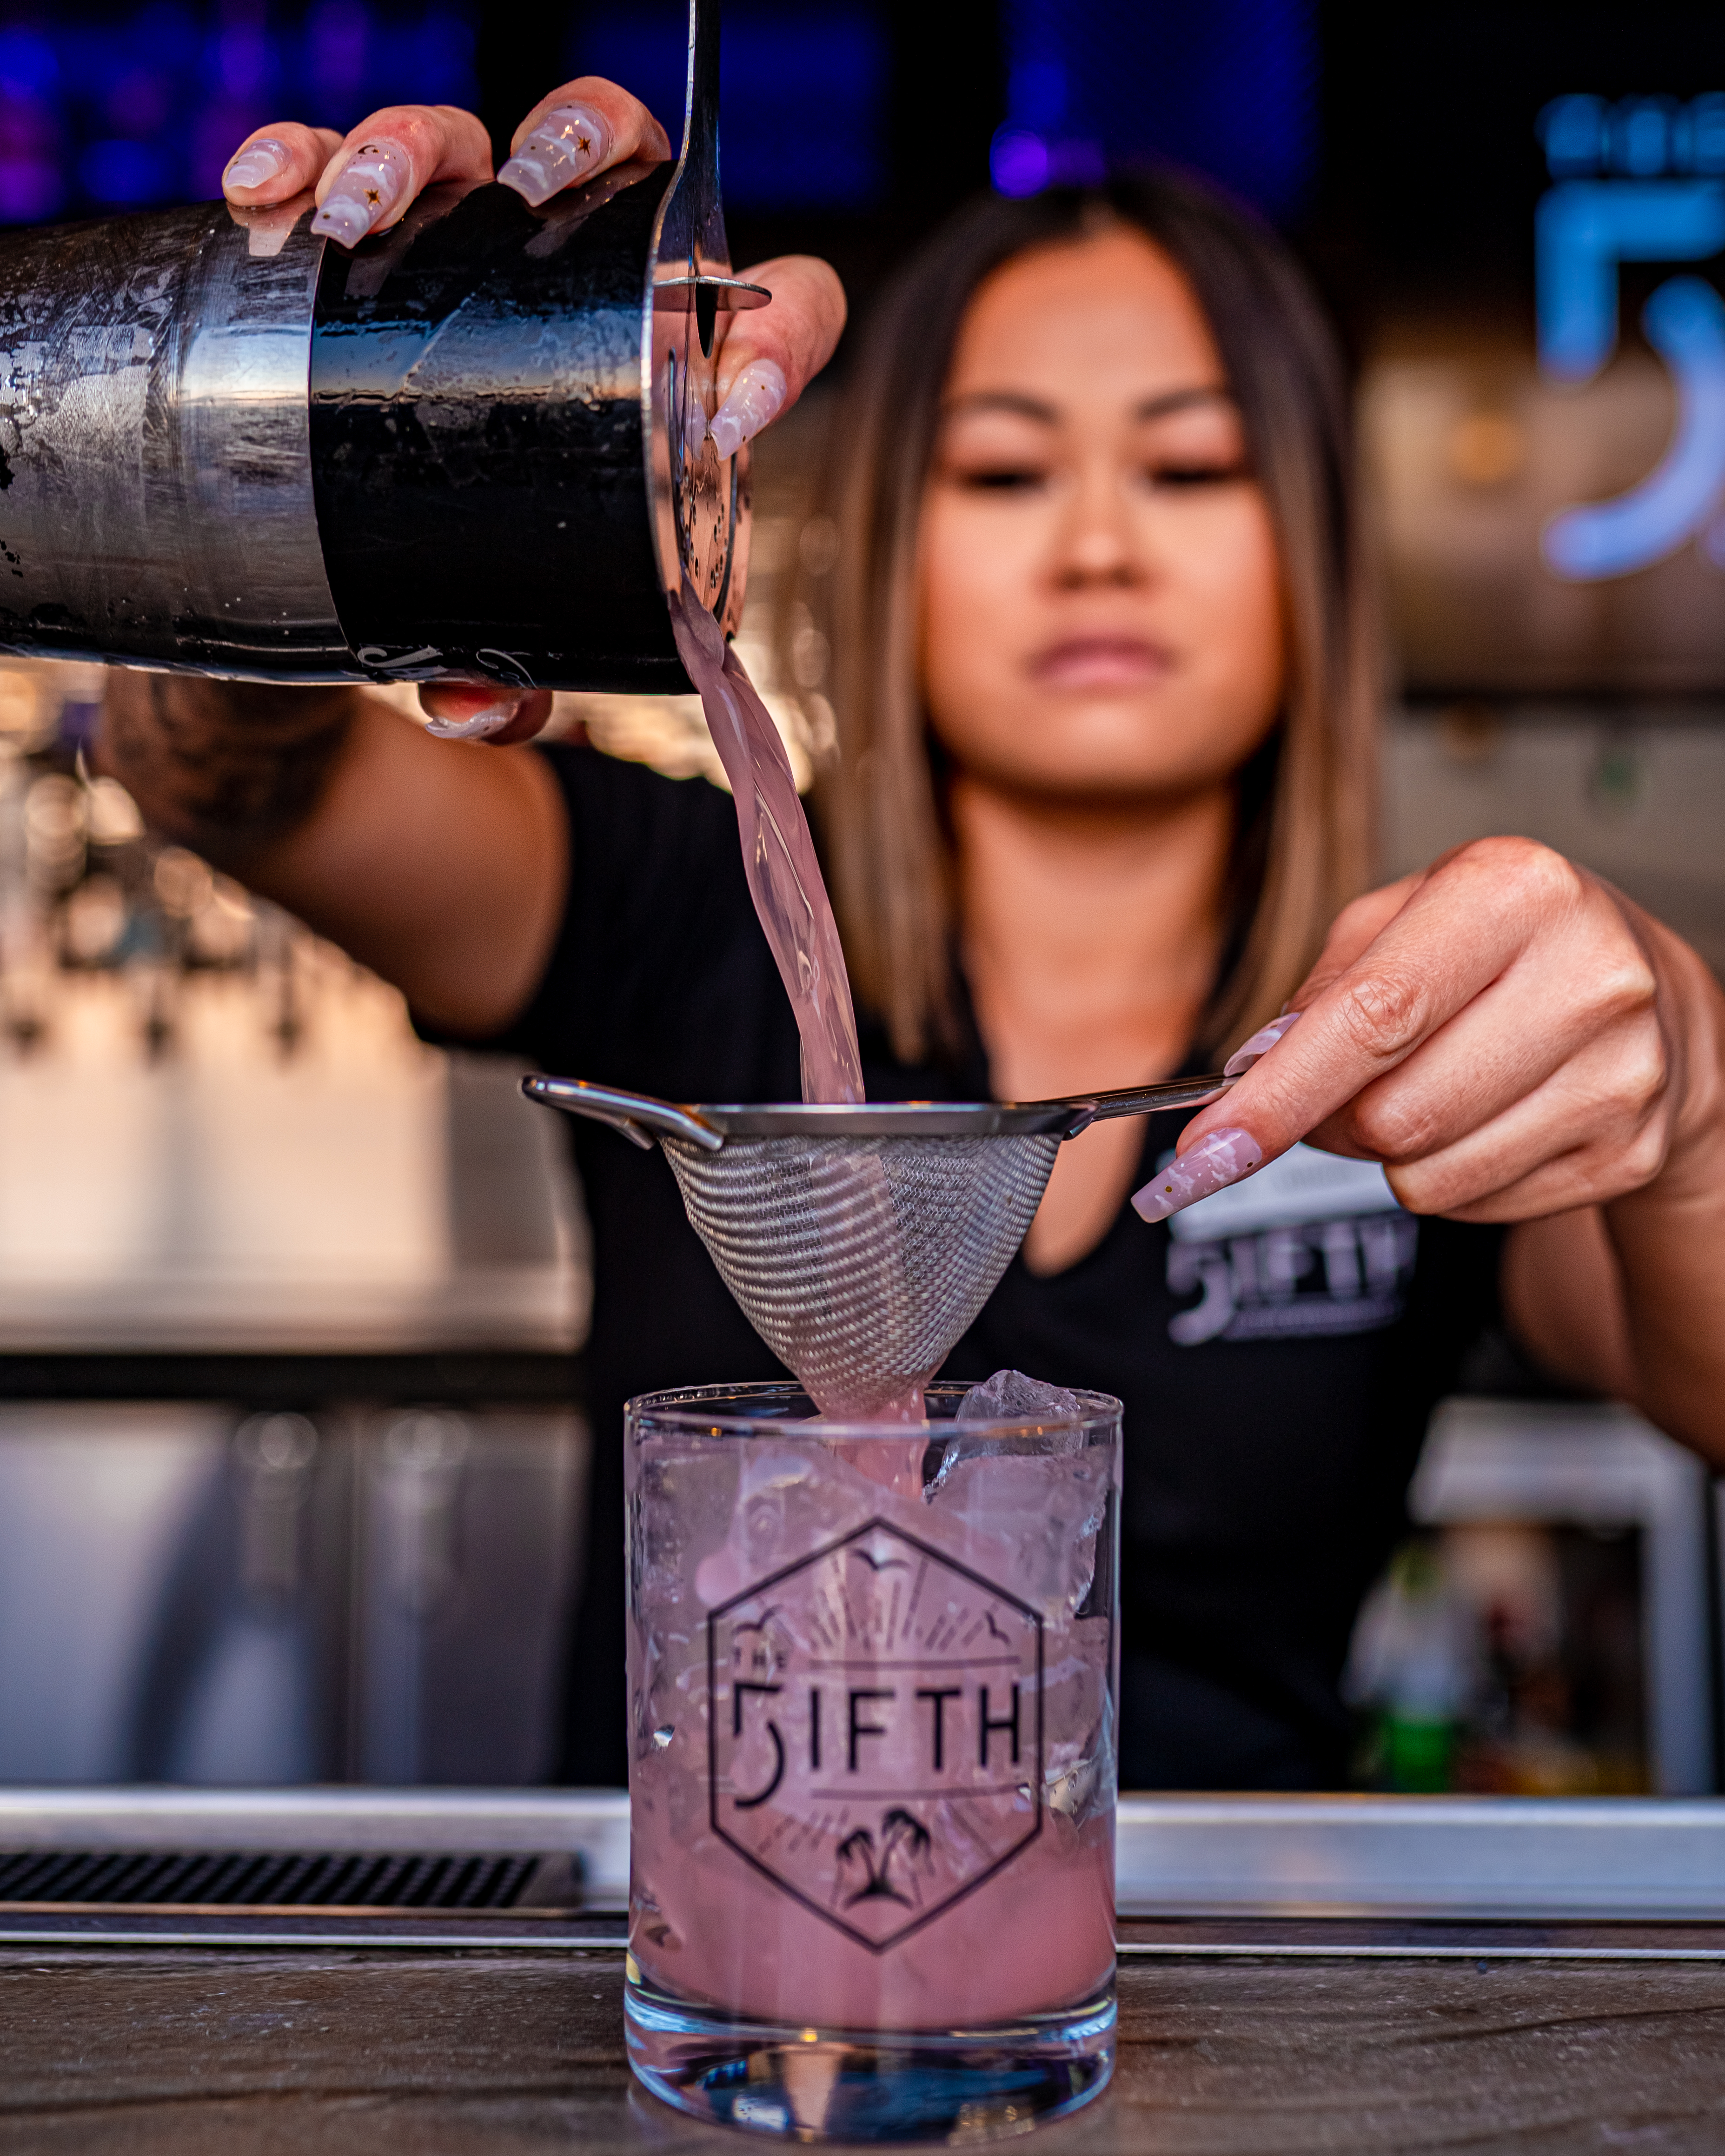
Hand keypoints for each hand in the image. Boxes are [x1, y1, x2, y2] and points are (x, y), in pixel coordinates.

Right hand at [223, 86, 845, 745]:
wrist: (383, 561)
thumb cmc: (497, 577)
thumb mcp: (529, 633)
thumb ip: (523, 677)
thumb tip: (470, 710)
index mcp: (674, 366)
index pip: (776, 310)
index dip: (777, 340)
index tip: (730, 411)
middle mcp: (587, 277)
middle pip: (622, 157)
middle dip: (584, 147)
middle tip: (530, 202)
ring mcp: (476, 241)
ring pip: (473, 141)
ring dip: (414, 151)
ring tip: (360, 216)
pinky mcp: (374, 236)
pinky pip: (336, 161)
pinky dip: (298, 158)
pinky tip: (265, 196)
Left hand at [1133, 836, 1724, 1226]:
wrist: (1645, 993)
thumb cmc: (1498, 948)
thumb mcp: (1400, 924)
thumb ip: (1317, 995)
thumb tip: (1246, 1082)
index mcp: (1514, 891)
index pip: (1374, 1015)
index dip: (1278, 1095)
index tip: (1203, 1150)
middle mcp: (1587, 976)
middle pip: (1393, 1114)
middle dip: (1329, 1122)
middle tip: (1333, 1094)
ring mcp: (1621, 1072)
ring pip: (1428, 1176)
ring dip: (1387, 1155)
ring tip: (1423, 1091)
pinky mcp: (1627, 1151)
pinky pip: (1475, 1205)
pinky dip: (1448, 1178)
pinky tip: (1482, 1119)